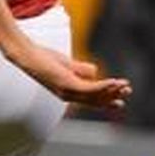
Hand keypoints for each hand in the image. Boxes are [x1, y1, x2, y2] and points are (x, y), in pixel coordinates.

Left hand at [7, 41, 130, 108]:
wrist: (27, 55)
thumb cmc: (43, 58)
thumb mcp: (67, 64)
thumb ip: (81, 69)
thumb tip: (95, 71)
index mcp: (68, 92)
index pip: (91, 99)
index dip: (107, 98)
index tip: (121, 99)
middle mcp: (68, 96)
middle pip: (95, 100)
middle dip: (113, 96)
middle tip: (127, 92)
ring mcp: (67, 91)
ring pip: (94, 95)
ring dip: (111, 90)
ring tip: (125, 86)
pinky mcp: (67, 84)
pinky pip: (89, 87)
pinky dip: (103, 86)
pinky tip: (113, 82)